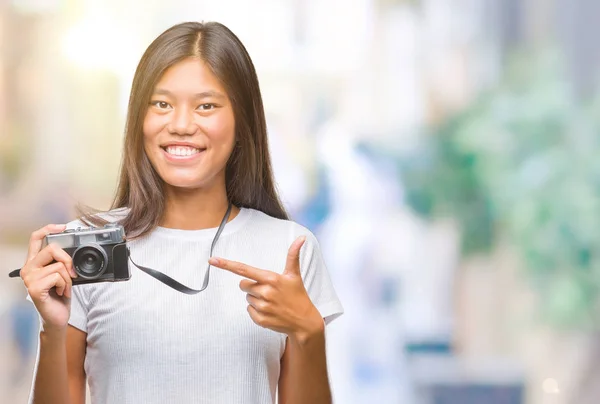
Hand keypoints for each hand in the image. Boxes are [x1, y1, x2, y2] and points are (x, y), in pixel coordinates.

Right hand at [20, 224, 77, 332]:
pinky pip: (58, 277)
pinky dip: (65, 286)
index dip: (48, 229)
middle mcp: (28, 269)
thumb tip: (72, 252)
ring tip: (63, 288)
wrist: (57, 317)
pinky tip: (60, 293)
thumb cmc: (59, 296)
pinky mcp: (34, 288)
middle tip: (71, 273)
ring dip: (68, 278)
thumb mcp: (62, 275)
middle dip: (68, 260)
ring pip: (58, 265)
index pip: (36, 238)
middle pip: (52, 249)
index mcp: (34, 263)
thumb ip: (61, 262)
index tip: (62, 227)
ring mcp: (29, 278)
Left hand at [209, 236, 323, 339]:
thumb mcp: (294, 275)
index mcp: (271, 279)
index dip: (226, 264)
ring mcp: (262, 307)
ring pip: (247, 298)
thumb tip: (301, 238)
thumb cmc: (298, 295)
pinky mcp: (260, 320)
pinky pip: (249, 310)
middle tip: (269, 290)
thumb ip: (293, 255)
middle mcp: (265, 292)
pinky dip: (257, 311)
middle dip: (252, 286)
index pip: (244, 270)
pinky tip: (270, 311)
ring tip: (272, 301)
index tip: (212, 260)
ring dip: (256, 299)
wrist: (304, 321)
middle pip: (243, 285)